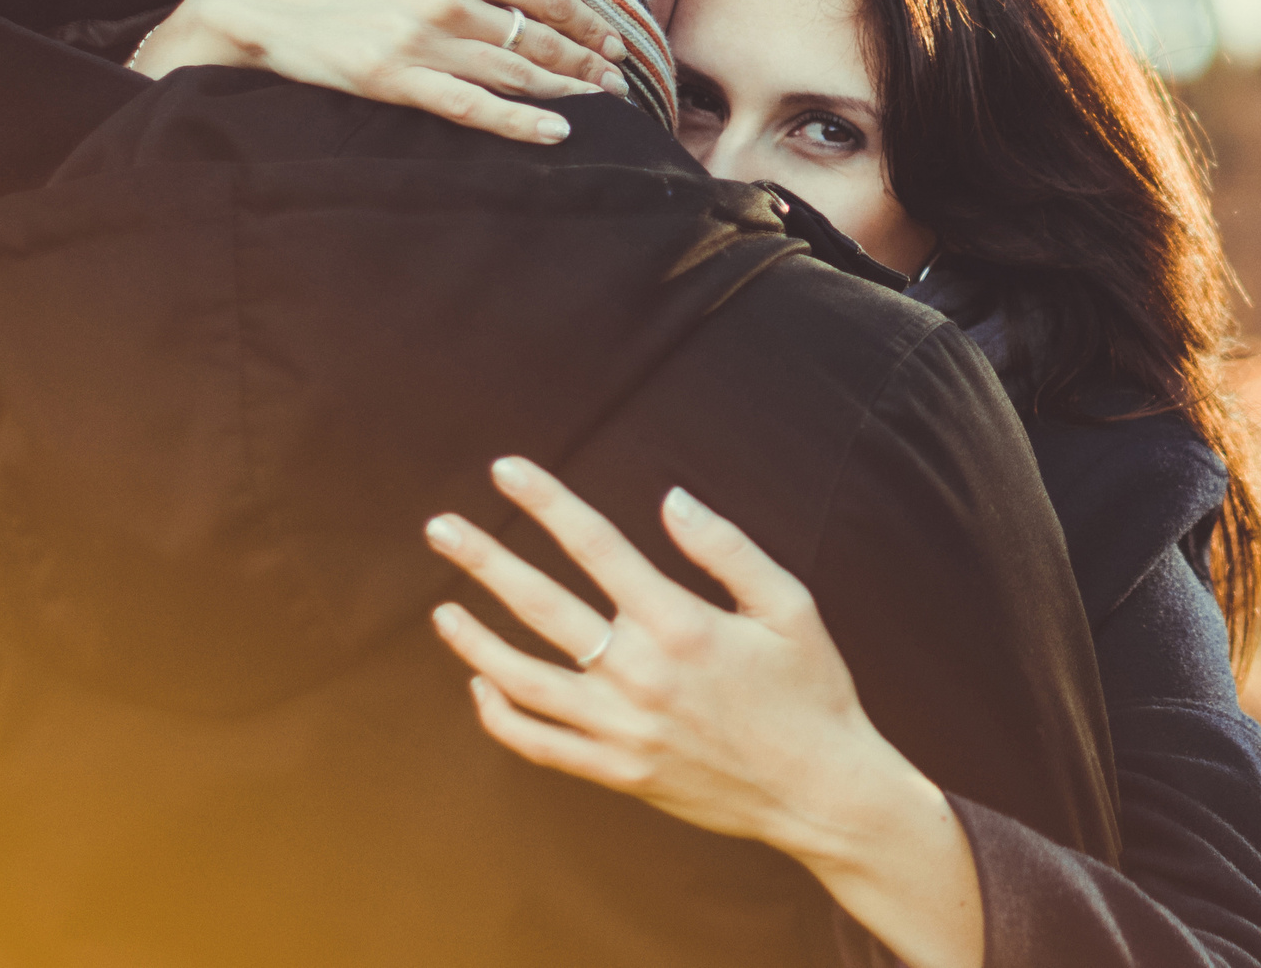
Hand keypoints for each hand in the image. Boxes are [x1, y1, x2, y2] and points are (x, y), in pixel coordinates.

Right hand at [141, 0, 630, 145]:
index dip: (590, 23)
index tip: (613, 42)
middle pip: (542, 40)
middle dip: (589, 64)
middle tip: (618, 83)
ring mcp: (423, 42)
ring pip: (517, 75)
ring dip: (569, 93)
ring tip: (601, 107)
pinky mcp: (395, 81)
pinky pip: (473, 108)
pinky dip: (520, 123)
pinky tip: (556, 134)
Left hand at [423, 458, 983, 967]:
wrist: (820, 791)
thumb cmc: (812, 690)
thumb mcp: (790, 605)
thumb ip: (727, 549)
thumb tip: (670, 499)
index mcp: (682, 624)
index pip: (596, 546)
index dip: (547, 502)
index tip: (506, 469)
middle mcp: (641, 674)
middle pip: (541, 606)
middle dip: (484, 560)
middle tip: (439, 527)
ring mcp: (622, 728)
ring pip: (523, 680)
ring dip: (476, 640)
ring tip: (444, 608)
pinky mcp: (618, 772)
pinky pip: (540, 743)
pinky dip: (502, 714)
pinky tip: (483, 684)